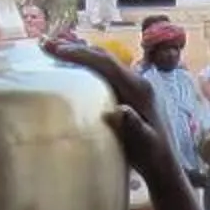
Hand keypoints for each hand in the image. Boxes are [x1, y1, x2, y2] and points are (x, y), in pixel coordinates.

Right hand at [50, 40, 196, 209]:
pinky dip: (85, 65)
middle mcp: (137, 81)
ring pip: (103, 62)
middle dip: (75, 49)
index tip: (57, 51)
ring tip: (51, 50)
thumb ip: (135, 127)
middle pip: (103, 57)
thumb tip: (120, 110)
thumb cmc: (152, 156)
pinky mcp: (126, 92)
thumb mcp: (146, 144)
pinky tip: (68, 67)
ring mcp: (132, 85)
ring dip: (79, 54)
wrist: (163, 164)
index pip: (107, 64)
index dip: (82, 55)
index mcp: (140, 89)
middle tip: (46, 45)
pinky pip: (103, 72)